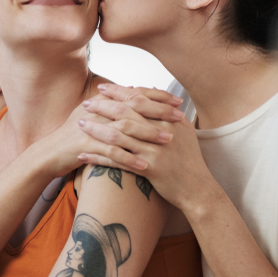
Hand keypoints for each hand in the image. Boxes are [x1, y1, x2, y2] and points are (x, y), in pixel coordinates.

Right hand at [31, 85, 180, 177]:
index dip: (158, 96)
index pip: (134, 93)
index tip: (178, 101)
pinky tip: (144, 165)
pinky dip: (128, 158)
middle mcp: (97, 111)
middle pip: (133, 107)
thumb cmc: (75, 135)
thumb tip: (137, 93)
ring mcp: (91, 128)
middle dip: (159, 112)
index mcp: (102, 101)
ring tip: (168, 140)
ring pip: (124, 128)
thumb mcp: (95, 115)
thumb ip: (114, 105)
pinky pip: (110, 152)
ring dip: (148, 134)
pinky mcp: (86, 146)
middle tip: (180, 117)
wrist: (50, 152)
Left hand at [76, 84, 214, 212]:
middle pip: (125, 113)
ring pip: (118, 135)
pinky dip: (98, 156)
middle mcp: (160, 131)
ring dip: (96, 129)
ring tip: (80, 124)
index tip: (100, 88)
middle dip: (102, 106)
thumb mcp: (184, 129)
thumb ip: (167, 109)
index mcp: (168, 118)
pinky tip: (84, 154)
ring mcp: (153, 150)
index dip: (117, 92)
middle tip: (85, 103)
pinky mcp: (148, 169)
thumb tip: (152, 88)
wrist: (197, 188)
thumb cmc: (189, 158)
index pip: (138, 98)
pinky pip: (117, 160)